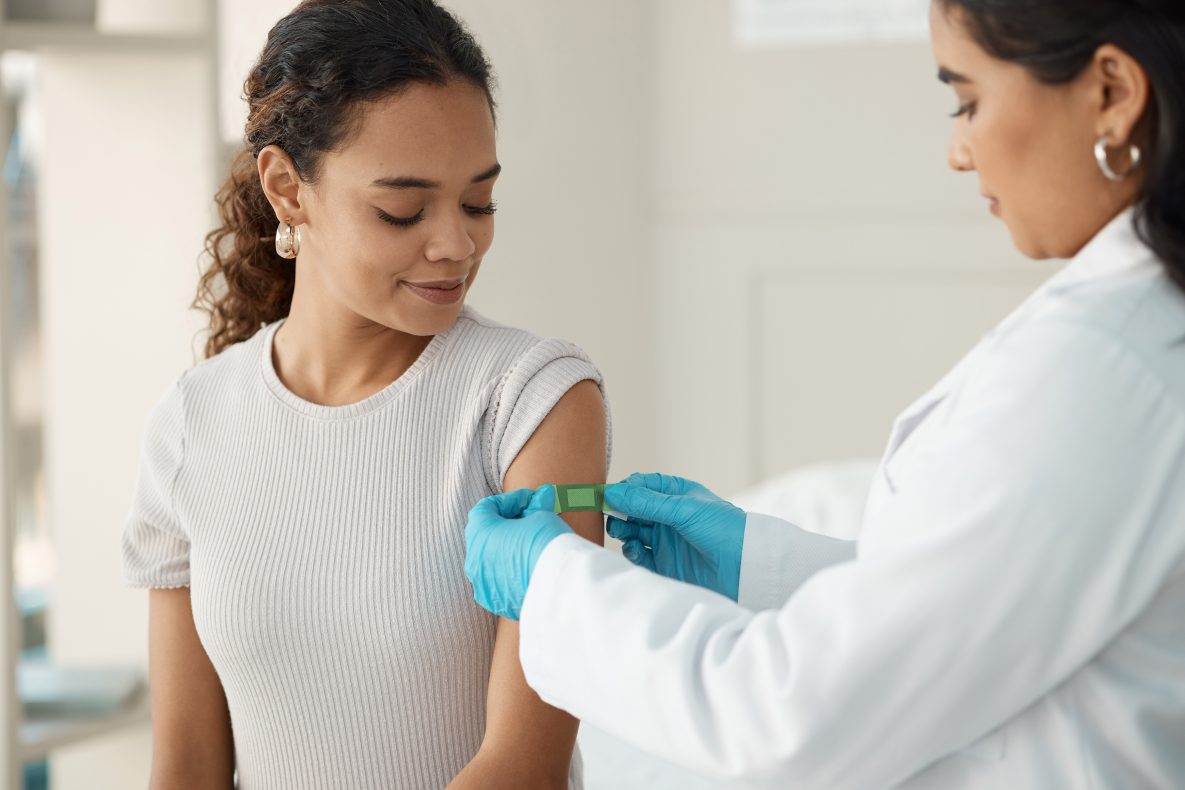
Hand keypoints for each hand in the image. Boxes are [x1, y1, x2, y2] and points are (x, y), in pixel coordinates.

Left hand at [464, 485, 572, 620]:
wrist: (559, 587)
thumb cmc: (546, 544)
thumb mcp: (542, 516)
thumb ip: (536, 507)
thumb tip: (543, 496)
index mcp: (479, 533)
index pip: (486, 507)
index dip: (509, 500)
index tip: (530, 501)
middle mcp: (474, 559)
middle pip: (486, 534)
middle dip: (508, 524)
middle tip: (532, 520)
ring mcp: (482, 584)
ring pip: (491, 560)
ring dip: (508, 549)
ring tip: (533, 544)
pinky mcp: (496, 602)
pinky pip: (499, 581)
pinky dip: (510, 572)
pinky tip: (531, 567)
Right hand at [604, 473, 745, 599]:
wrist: (747, 568)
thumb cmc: (724, 529)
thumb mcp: (684, 510)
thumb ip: (647, 502)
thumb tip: (612, 493)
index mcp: (676, 494)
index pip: (641, 486)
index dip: (623, 489)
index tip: (606, 495)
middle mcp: (668, 516)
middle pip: (631, 509)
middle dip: (618, 511)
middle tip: (608, 515)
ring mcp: (665, 540)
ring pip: (632, 532)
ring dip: (622, 530)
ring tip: (622, 532)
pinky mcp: (664, 564)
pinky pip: (638, 556)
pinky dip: (630, 552)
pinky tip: (633, 548)